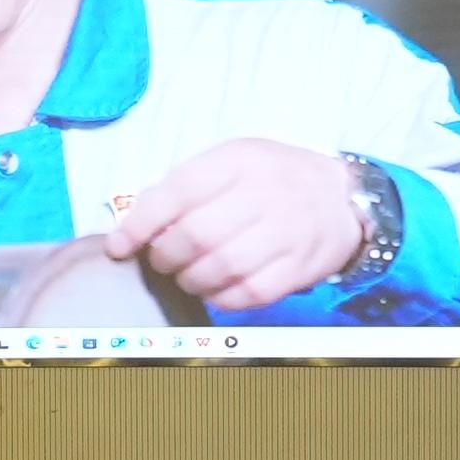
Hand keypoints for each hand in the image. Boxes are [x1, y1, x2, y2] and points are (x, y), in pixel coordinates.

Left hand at [100, 140, 367, 311]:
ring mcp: (285, 232)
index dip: (140, 225)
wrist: (340, 198)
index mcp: (239, 161)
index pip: (177, 192)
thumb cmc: (273, 180)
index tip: (119, 246)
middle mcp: (264, 193)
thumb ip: (185, 187)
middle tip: (162, 261)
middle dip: (165, 257)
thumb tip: (133, 224)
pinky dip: (222, 298)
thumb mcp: (233, 161)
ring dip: (191, 280)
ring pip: (221, 268)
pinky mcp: (299, 266)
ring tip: (188, 275)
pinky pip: (250, 293)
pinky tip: (216, 289)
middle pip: (196, 235)